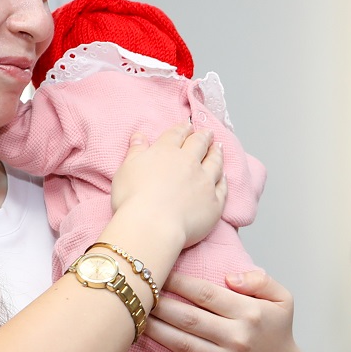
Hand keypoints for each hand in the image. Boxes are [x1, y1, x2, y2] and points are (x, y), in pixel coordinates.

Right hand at [110, 126, 224, 248]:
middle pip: (199, 145)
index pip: (177, 135)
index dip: (183, 129)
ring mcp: (204, 183)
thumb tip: (140, 136)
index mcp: (166, 152)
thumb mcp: (127, 169)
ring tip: (219, 148)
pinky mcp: (214, 203)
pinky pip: (222, 188)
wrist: (152, 226)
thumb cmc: (133, 199)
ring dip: (217, 154)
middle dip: (204, 137)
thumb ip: (136, 151)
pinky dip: (223, 180)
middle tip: (208, 132)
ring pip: (215, 163)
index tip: (188, 125)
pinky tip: (223, 177)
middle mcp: (189, 163)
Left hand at [138, 270, 306, 351]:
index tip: (160, 271)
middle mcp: (236, 338)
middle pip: (188, 318)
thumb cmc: (277, 332)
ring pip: (181, 343)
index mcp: (250, 313)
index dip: (179, 281)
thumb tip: (229, 278)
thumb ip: (260, 281)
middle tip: (138, 292)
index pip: (206, 293)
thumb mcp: (283, 299)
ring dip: (154, 330)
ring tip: (134, 317)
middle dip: (159, 304)